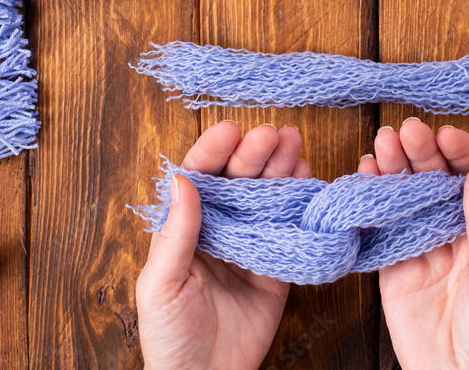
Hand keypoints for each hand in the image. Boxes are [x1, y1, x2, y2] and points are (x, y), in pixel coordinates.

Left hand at [136, 121, 311, 369]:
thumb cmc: (169, 337)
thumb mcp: (161, 284)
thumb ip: (176, 234)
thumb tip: (182, 181)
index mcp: (184, 229)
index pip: (198, 179)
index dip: (213, 152)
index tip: (230, 131)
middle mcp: (218, 229)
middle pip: (237, 181)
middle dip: (254, 154)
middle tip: (273, 133)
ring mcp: (249, 244)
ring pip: (265, 197)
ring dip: (279, 168)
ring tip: (294, 143)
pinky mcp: (276, 267)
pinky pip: (290, 229)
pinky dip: (299, 203)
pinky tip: (306, 179)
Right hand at [357, 119, 468, 369]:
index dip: (460, 154)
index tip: (446, 136)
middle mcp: (454, 234)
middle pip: (436, 183)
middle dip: (422, 154)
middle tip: (406, 132)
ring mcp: (422, 249)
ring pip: (406, 198)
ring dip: (395, 169)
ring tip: (382, 144)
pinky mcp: (393, 268)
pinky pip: (381, 229)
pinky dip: (372, 202)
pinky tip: (366, 177)